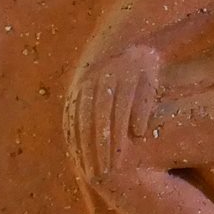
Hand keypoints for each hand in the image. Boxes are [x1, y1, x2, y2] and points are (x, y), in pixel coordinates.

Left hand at [65, 44, 160, 180]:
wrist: (131, 42)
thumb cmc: (109, 77)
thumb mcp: (90, 89)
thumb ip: (80, 113)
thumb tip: (71, 144)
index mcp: (81, 88)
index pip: (77, 122)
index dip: (80, 145)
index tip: (84, 169)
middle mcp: (99, 80)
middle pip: (96, 118)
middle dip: (97, 146)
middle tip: (100, 172)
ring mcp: (121, 74)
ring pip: (116, 109)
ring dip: (117, 135)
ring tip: (119, 160)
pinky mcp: (142, 70)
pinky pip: (140, 95)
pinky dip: (140, 112)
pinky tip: (139, 132)